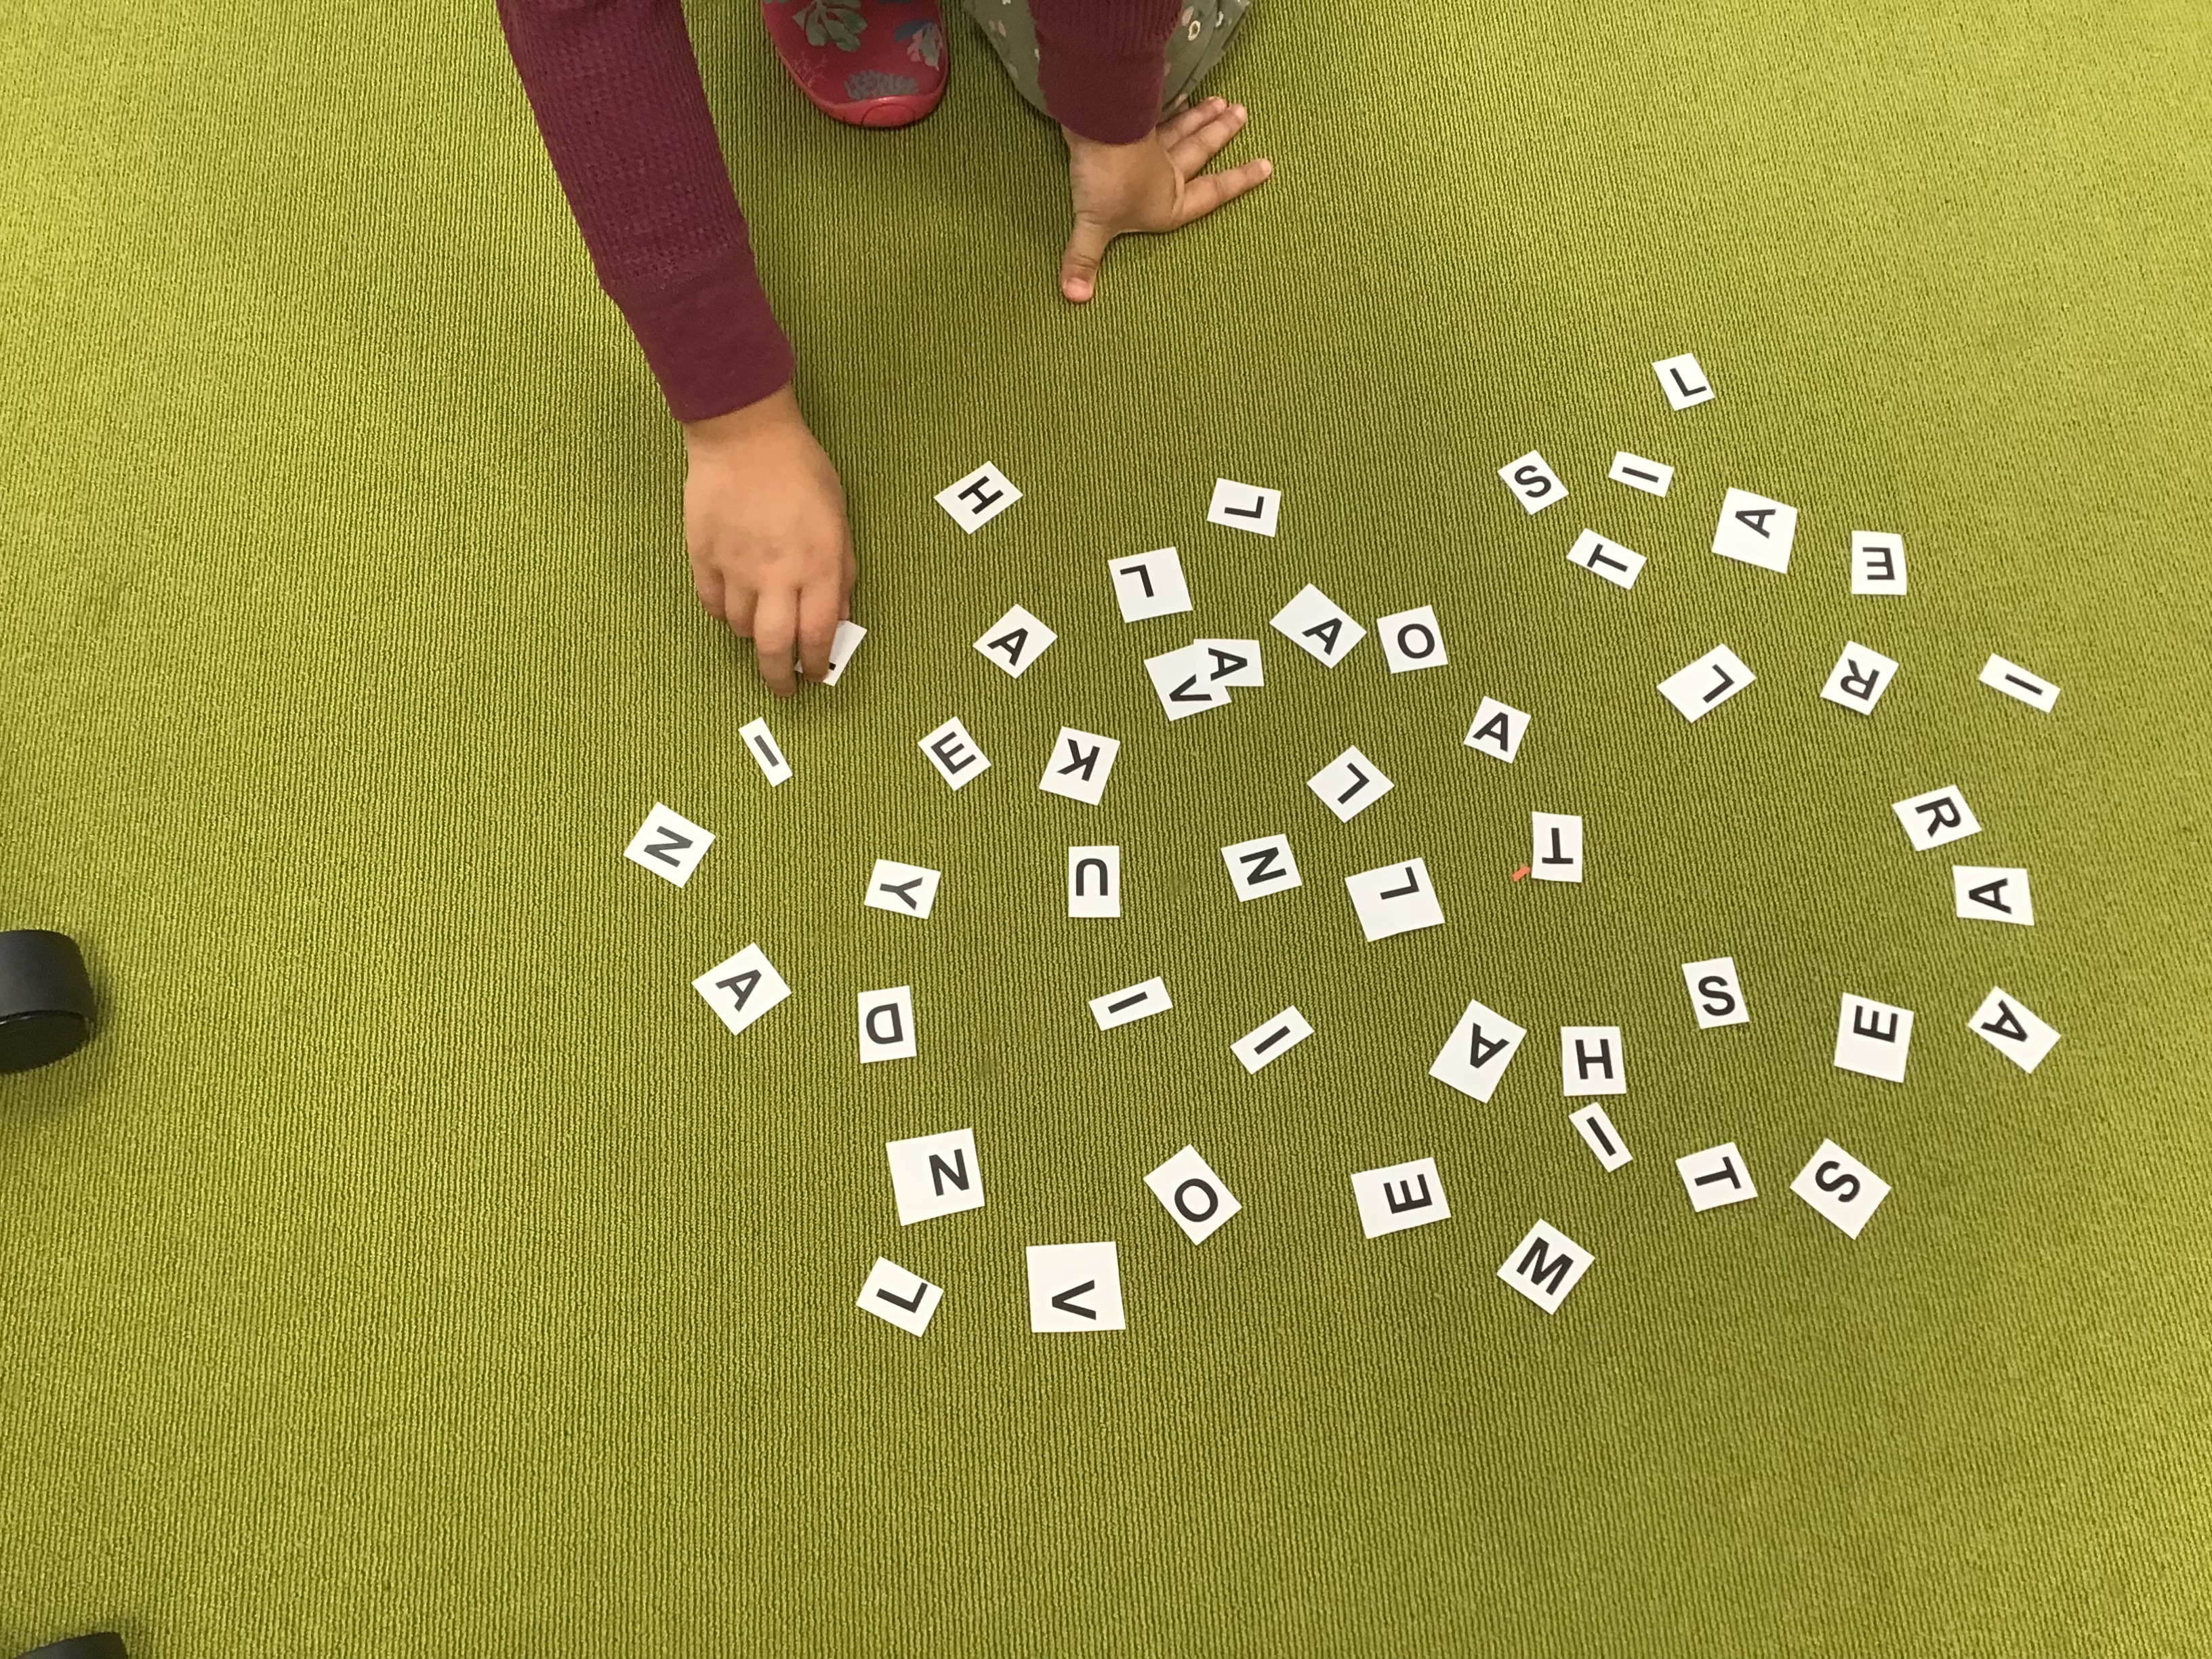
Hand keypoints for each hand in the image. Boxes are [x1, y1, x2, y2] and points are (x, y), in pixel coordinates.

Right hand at [680, 383, 856, 697]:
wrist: (744, 435)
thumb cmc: (801, 470)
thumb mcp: (838, 519)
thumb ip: (842, 571)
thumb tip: (840, 616)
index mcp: (817, 567)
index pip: (817, 635)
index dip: (816, 663)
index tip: (816, 676)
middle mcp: (776, 576)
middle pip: (772, 646)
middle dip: (778, 676)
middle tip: (782, 689)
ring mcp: (736, 568)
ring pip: (739, 627)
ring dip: (751, 636)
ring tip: (759, 627)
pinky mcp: (703, 556)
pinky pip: (711, 602)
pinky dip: (722, 612)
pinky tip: (730, 606)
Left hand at [1058, 96, 1272, 302]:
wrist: (1098, 133)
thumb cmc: (1107, 183)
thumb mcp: (1093, 227)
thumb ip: (1084, 258)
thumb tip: (1075, 296)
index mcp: (1170, 202)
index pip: (1212, 192)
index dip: (1239, 181)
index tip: (1265, 165)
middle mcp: (1168, 172)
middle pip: (1201, 149)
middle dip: (1221, 133)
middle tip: (1241, 113)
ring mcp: (1154, 145)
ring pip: (1183, 128)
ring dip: (1202, 116)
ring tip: (1221, 102)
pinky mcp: (1136, 122)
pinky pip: (1158, 112)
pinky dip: (1168, 101)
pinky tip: (1177, 89)